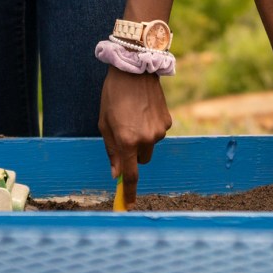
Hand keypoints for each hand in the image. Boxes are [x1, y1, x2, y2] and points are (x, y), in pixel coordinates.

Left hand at [98, 68, 170, 204]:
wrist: (135, 68)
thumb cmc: (114, 95)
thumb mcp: (104, 123)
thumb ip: (112, 150)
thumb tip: (117, 173)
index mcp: (127, 141)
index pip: (130, 174)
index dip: (129, 192)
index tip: (128, 204)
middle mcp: (146, 139)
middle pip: (142, 160)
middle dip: (134, 154)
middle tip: (124, 135)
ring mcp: (159, 130)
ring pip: (150, 145)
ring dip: (142, 138)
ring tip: (134, 115)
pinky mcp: (168, 121)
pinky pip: (158, 132)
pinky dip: (151, 127)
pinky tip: (144, 109)